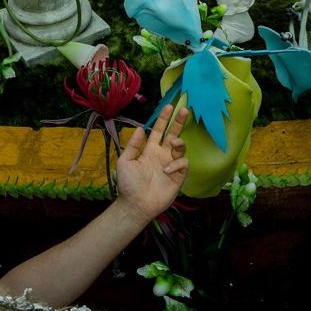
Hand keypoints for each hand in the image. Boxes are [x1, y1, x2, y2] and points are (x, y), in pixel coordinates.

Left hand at [116, 104, 188, 222]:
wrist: (135, 205)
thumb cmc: (128, 184)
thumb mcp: (125, 162)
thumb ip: (133, 145)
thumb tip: (142, 128)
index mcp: (150, 150)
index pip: (159, 130)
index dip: (164, 119)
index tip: (169, 106)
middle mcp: (162, 155)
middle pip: (174, 134)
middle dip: (179, 122)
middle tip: (185, 110)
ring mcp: (171, 165)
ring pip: (181, 147)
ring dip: (179, 142)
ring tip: (173, 144)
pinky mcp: (178, 176)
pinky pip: (183, 164)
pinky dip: (177, 163)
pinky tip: (167, 170)